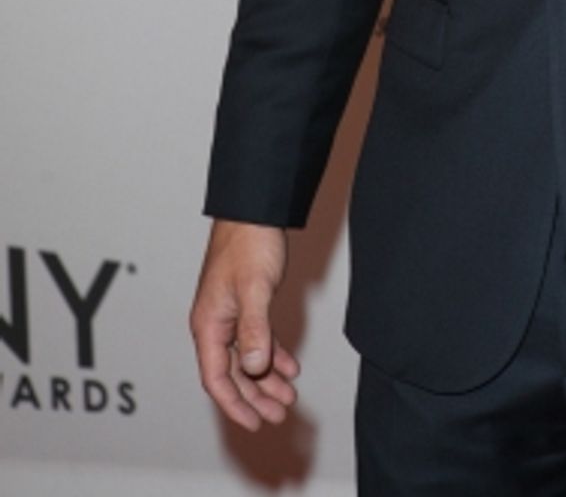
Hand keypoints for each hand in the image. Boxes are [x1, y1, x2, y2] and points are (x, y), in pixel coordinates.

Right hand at [190, 219, 298, 430]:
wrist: (254, 210)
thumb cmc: (249, 243)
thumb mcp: (255, 288)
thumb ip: (254, 329)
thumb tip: (254, 368)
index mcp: (208, 324)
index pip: (217, 378)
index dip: (235, 405)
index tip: (255, 422)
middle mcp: (215, 324)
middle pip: (233, 374)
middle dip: (255, 397)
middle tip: (279, 414)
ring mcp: (229, 315)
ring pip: (246, 359)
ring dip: (266, 379)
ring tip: (289, 396)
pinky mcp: (245, 305)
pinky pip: (256, 340)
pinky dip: (272, 355)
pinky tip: (289, 366)